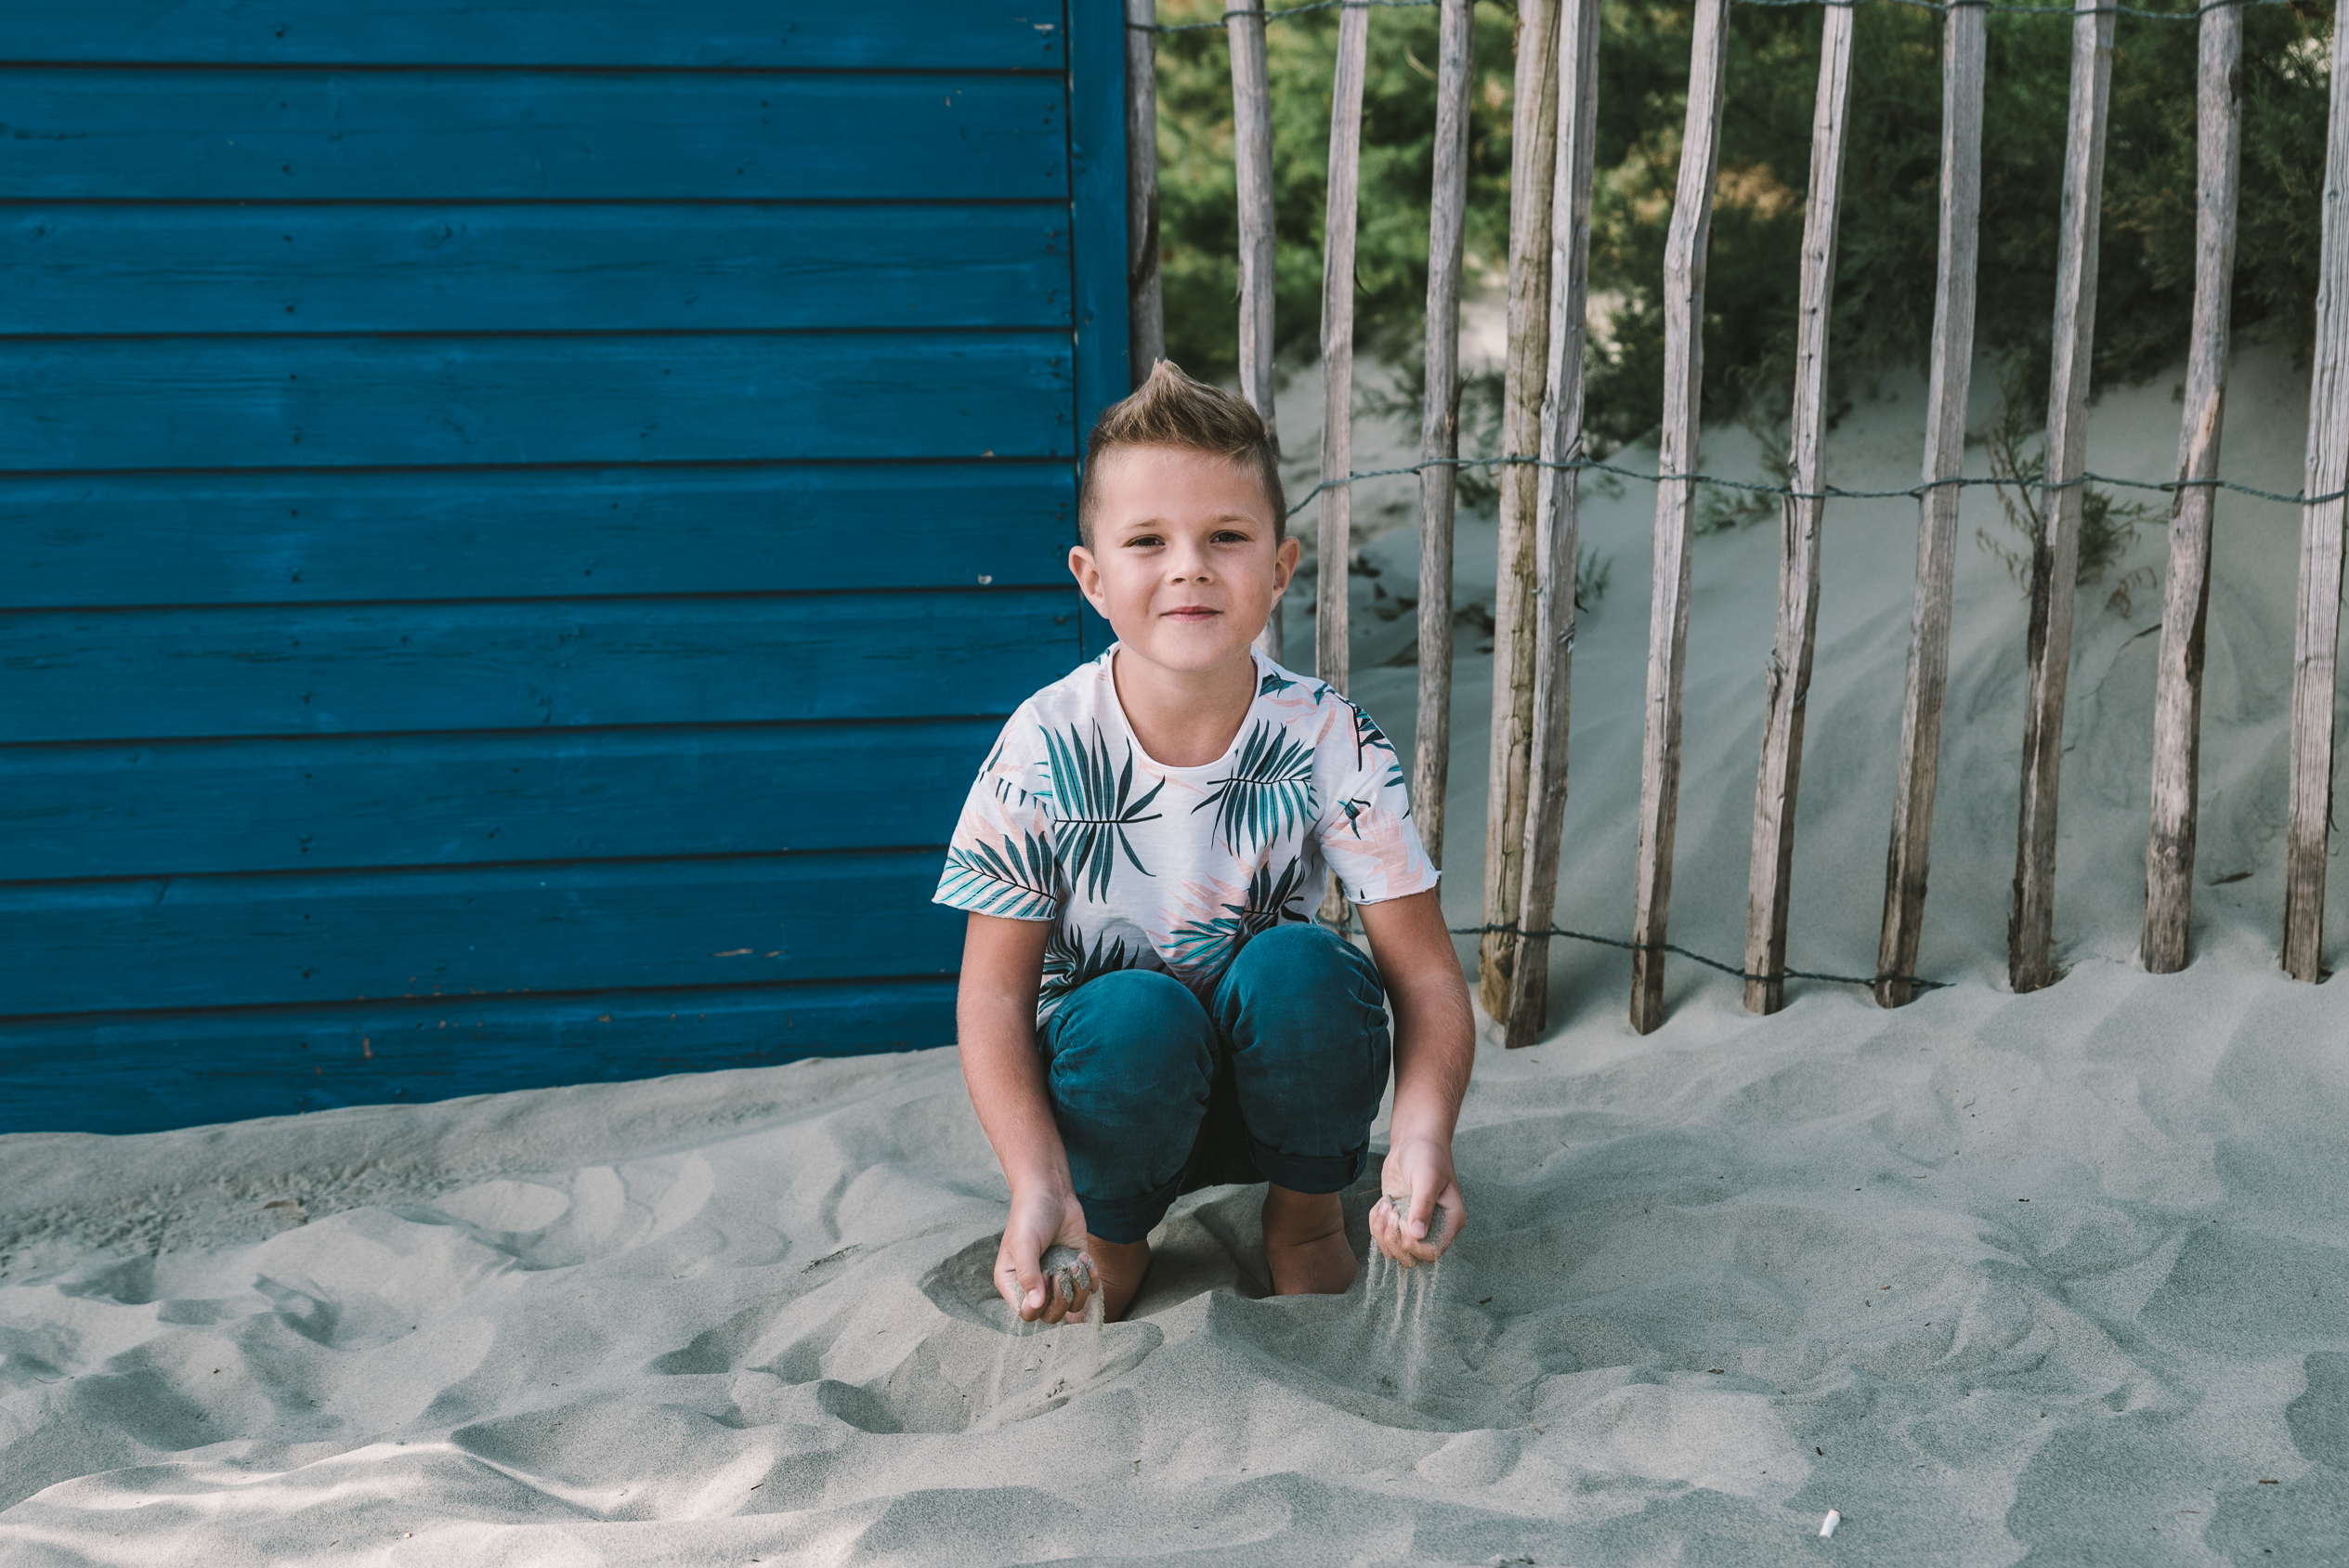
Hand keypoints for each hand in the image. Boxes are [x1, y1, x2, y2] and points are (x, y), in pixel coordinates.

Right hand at [994, 1185, 1094, 1323]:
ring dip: (1079, 1288)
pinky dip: (1091, 1278)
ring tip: (1075, 1264)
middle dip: (1062, 1298)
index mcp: (1013, 1283)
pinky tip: (1083, 1258)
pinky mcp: (1075, 1271)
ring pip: (1073, 1306)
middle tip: (1063, 1272)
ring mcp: (1057, 1279)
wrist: (1051, 1193)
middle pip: (1051, 1316)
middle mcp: (1034, 1286)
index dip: (1039, 1305)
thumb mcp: (1024, 1244)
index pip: (1026, 1314)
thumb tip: (1036, 1305)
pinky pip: (1089, 1290)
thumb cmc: (1030, 1216)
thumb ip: (1028, 1275)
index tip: (1046, 1277)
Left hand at [1368, 1136, 1462, 1268]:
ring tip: (1386, 1205)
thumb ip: (1422, 1205)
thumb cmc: (1427, 1155)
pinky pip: (1383, 1237)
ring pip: (1394, 1251)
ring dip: (1382, 1233)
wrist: (1414, 1140)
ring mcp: (1414, 1226)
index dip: (1412, 1245)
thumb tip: (1417, 1234)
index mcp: (1450, 1222)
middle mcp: (1434, 1228)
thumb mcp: (1426, 1177)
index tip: (1402, 1219)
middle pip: (1411, 1258)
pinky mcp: (1398, 1220)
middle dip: (1394, 1240)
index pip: (1432, 1252)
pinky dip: (1376, 1225)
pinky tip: (1381, 1203)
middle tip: (1391, 1212)